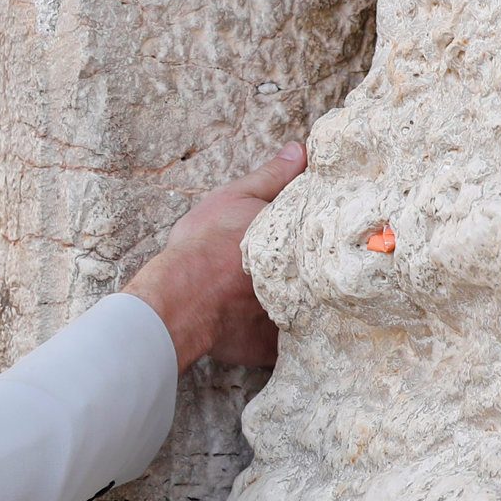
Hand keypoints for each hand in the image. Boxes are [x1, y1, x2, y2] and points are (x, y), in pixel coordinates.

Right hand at [124, 144, 305, 370]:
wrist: (179, 298)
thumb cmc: (204, 245)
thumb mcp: (235, 198)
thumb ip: (273, 176)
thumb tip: (302, 151)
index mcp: (299, 244)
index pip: (320, 241)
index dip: (314, 239)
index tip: (309, 237)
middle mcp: (303, 283)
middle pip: (315, 279)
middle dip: (309, 276)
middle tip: (291, 271)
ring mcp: (289, 320)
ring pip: (301, 314)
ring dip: (295, 308)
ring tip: (276, 303)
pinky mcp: (270, 350)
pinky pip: (278, 346)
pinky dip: (270, 338)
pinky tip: (257, 330)